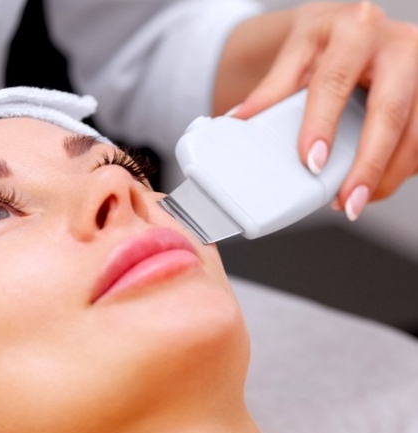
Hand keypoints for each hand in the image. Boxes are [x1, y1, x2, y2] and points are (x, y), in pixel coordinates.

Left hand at [214, 2, 417, 219]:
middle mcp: (397, 45)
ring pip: (415, 131)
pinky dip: (401, 167)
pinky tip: (376, 184)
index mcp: (355, 28)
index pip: (336, 82)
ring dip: (388, 175)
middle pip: (389, 112)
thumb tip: (239, 121)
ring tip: (355, 202)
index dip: (322, 125)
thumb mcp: (294, 54)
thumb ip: (270, 90)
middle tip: (347, 202)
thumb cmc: (324, 39)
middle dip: (369, 164)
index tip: (312, 163)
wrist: (352, 23)